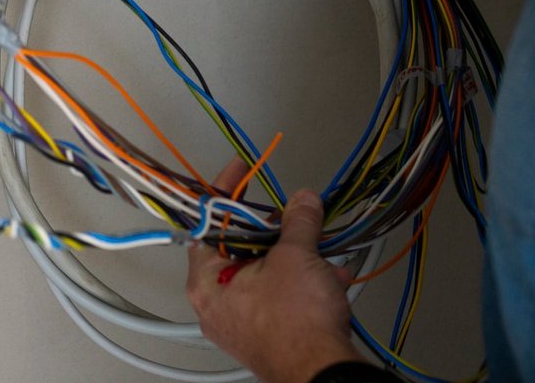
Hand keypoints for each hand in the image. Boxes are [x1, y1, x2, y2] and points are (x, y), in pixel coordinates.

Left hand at [185, 159, 363, 382]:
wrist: (322, 374)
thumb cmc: (297, 323)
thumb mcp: (297, 256)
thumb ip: (297, 221)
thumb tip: (302, 201)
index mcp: (205, 281)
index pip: (206, 222)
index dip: (225, 192)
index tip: (240, 172)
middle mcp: (214, 304)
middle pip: (237, 247)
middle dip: (274, 230)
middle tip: (292, 215)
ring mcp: (239, 323)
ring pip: (262, 273)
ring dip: (295, 257)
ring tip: (321, 251)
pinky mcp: (264, 335)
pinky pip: (277, 297)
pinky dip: (301, 283)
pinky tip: (329, 278)